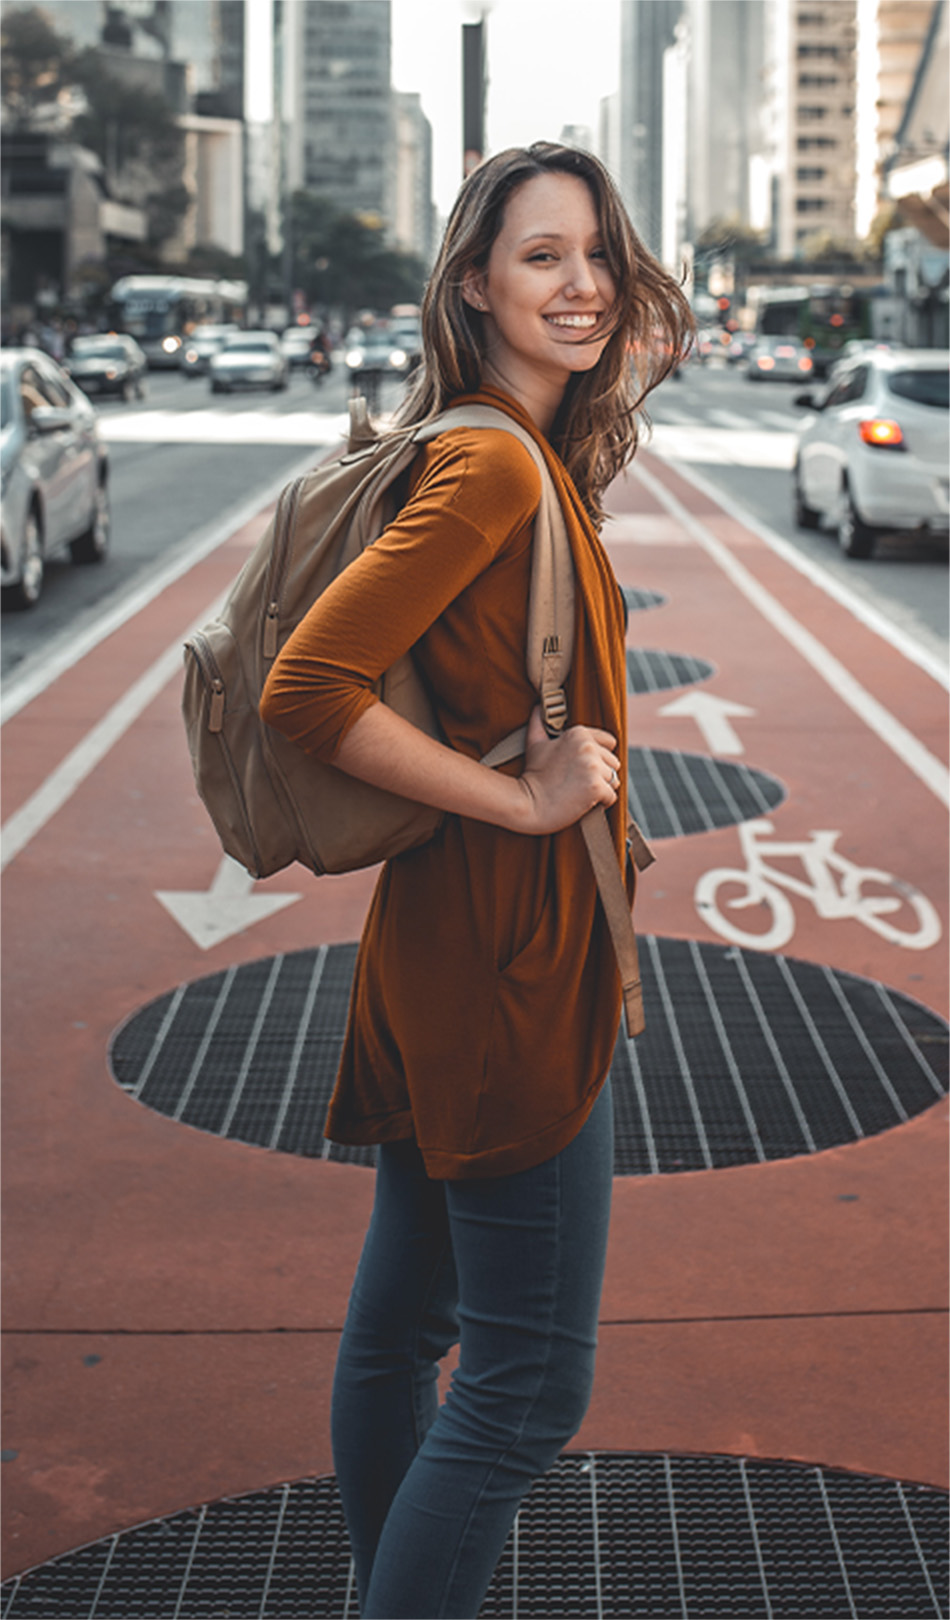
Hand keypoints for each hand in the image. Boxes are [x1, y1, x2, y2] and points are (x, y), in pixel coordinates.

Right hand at [516, 706, 620, 833]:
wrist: (528, 803)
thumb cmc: (533, 774)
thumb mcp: (535, 743)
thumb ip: (539, 722)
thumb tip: (538, 706)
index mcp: (578, 734)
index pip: (609, 743)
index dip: (598, 757)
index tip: (581, 766)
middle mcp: (588, 747)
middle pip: (613, 763)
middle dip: (600, 774)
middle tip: (577, 782)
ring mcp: (593, 767)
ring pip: (614, 780)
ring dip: (601, 789)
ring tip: (580, 791)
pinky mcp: (596, 787)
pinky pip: (611, 796)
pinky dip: (601, 803)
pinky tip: (582, 801)